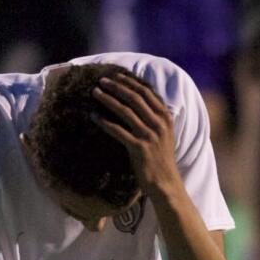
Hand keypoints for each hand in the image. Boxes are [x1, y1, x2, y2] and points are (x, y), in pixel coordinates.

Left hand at [92, 74, 184, 202]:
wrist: (166, 184)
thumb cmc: (161, 160)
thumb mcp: (164, 135)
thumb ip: (155, 119)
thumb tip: (137, 104)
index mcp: (165, 117)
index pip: (146, 93)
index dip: (130, 82)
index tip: (116, 76)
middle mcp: (159, 123)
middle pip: (134, 98)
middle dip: (116, 87)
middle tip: (101, 81)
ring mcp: (149, 135)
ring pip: (125, 111)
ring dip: (108, 99)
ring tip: (95, 93)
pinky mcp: (139, 148)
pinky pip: (118, 131)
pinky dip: (104, 122)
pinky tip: (93, 117)